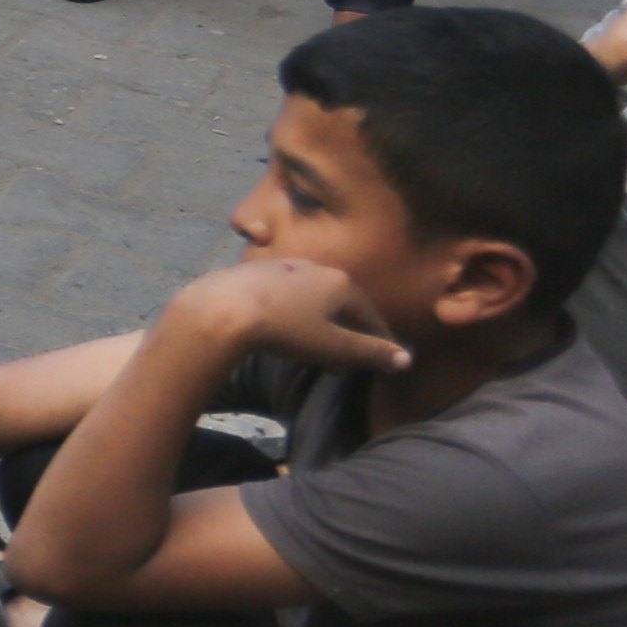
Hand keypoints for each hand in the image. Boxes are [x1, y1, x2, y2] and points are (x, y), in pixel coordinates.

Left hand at [169, 251, 411, 377]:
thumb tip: (407, 359)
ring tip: (316, 347)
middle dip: (347, 332)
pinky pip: (283, 296)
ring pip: (311, 298)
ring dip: (318, 322)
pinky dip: (292, 313)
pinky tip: (282, 327)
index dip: (378, 339)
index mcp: (340, 283)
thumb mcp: (333, 346)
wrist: (220, 309)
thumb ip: (370, 352)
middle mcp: (315, 268)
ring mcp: (281, 267)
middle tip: (348, 359)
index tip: (384, 357)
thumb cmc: (284, 329)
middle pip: (341, 304)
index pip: (370, 315)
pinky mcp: (252, 273)